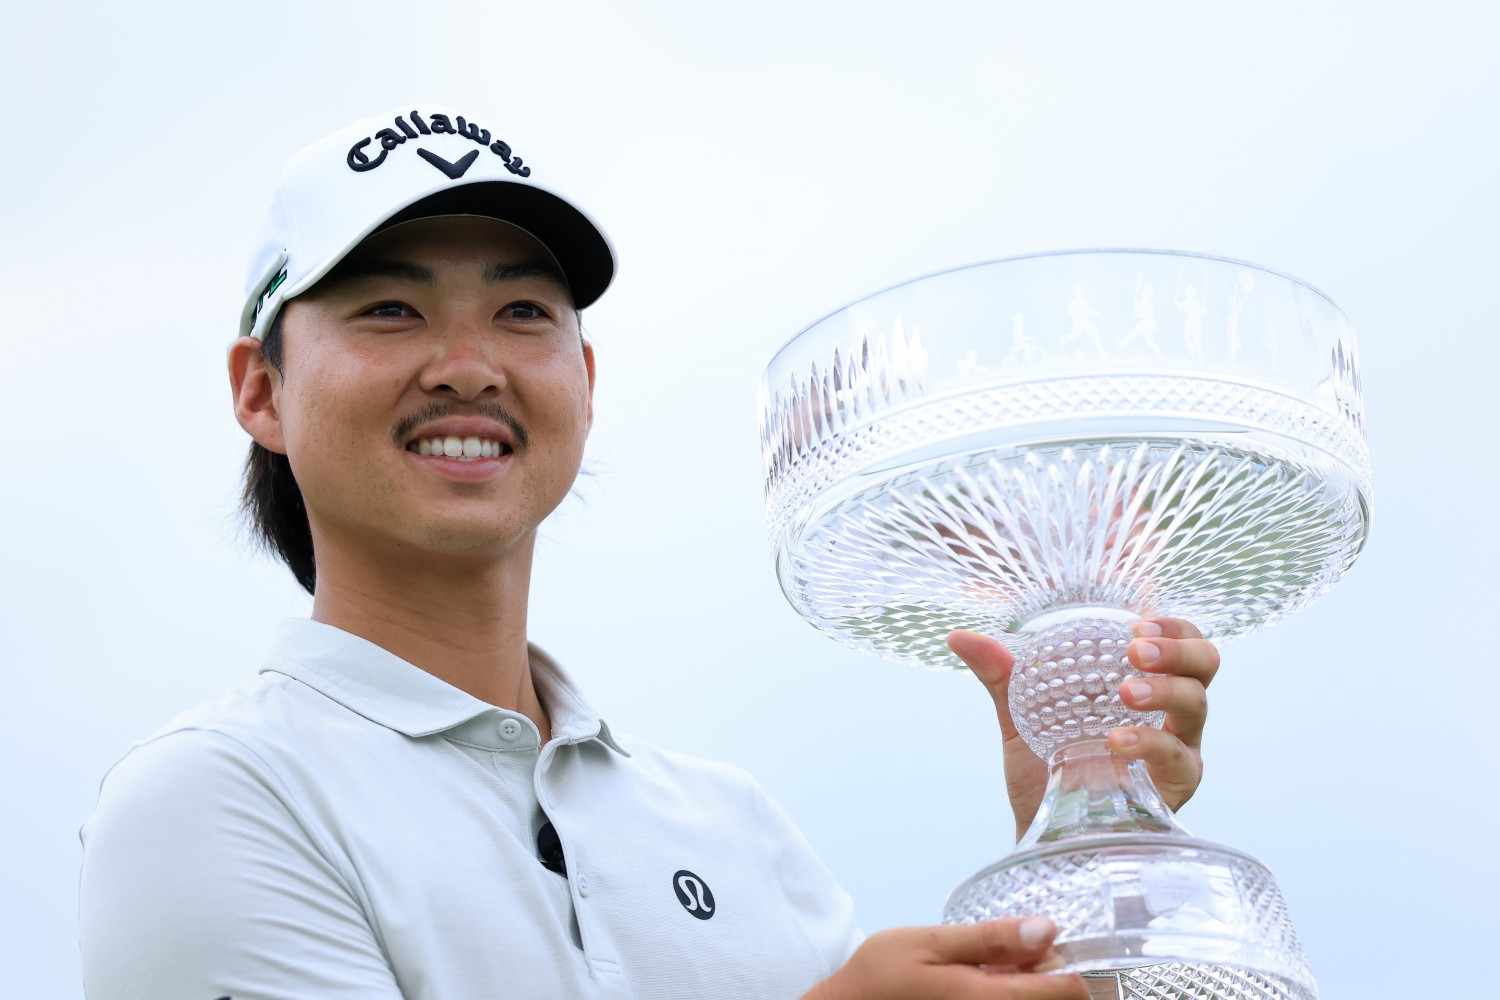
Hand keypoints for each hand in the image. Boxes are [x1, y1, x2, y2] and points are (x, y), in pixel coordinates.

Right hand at [804, 917, 1087, 999]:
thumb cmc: (882, 976)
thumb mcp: (930, 942)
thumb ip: (991, 938)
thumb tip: (1049, 928)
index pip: (1070, 992)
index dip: (1064, 963)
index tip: (1038, 945)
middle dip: (1043, 976)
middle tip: (1007, 956)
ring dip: (1023, 988)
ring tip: (988, 972)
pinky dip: (1004, 997)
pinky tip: (978, 988)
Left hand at [949, 618, 1218, 839]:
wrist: (1045, 837)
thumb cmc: (1045, 774)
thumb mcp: (1020, 719)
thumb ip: (1000, 677)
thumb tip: (959, 637)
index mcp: (1141, 685)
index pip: (1178, 640)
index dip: (1170, 624)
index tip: (1138, 616)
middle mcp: (1168, 712)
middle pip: (1205, 663)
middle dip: (1177, 647)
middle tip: (1136, 648)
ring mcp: (1178, 747)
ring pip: (1197, 702)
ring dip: (1164, 688)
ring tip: (1124, 692)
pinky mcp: (1177, 785)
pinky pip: (1177, 756)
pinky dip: (1148, 743)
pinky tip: (1115, 741)